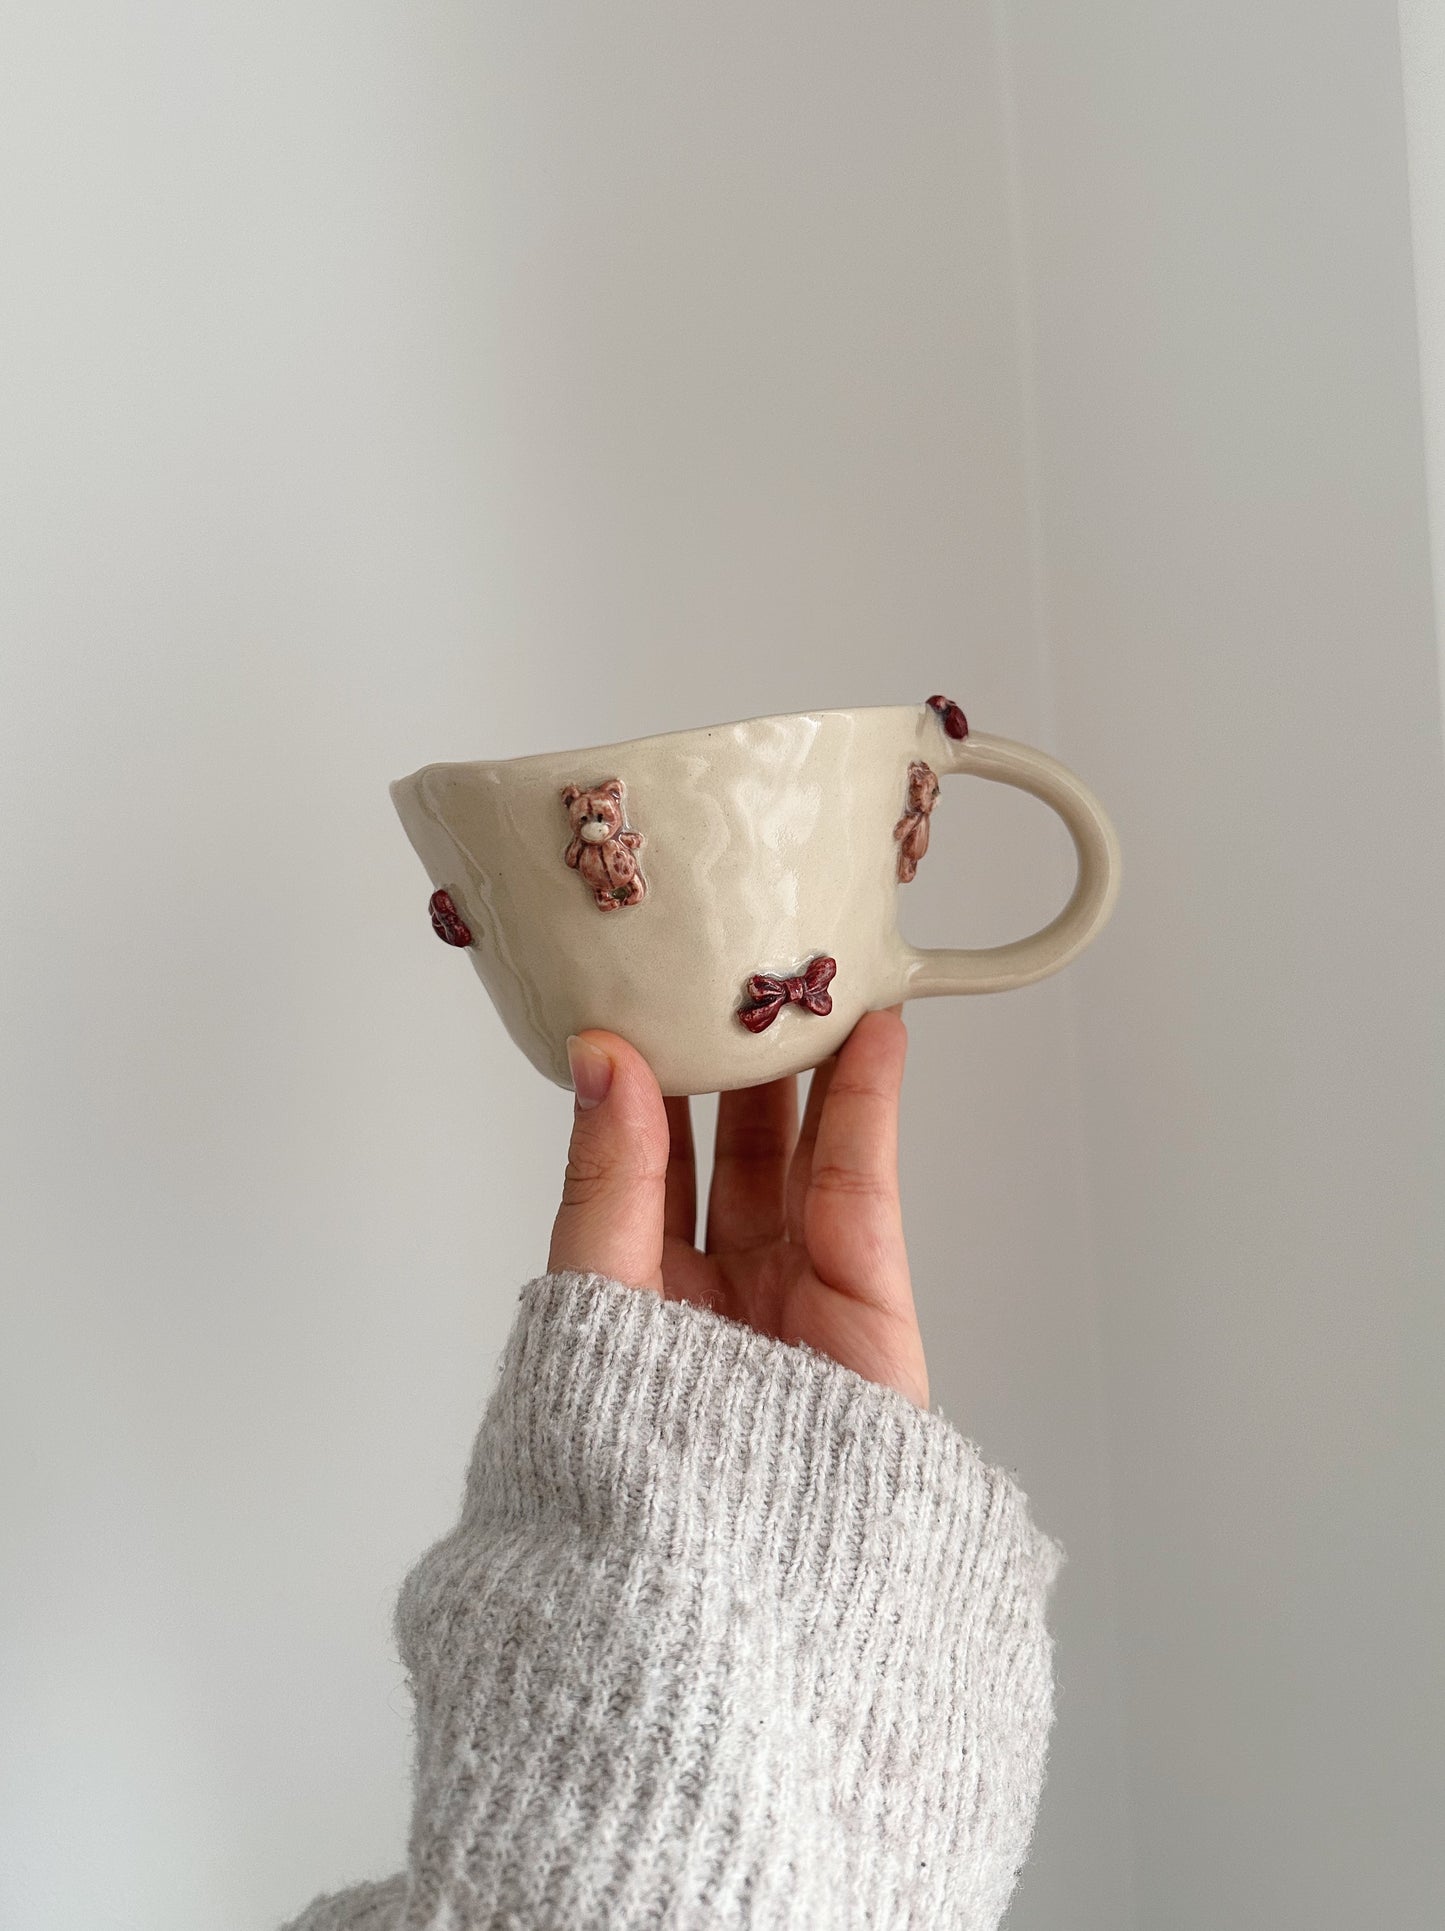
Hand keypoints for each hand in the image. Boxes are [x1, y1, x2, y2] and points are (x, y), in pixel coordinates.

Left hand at [547, 1008, 927, 1406]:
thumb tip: (598, 1055)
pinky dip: (867, 1102)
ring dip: (812, 1067)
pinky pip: (860, 1179)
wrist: (727, 1552)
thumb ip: (606, 1174)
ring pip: (804, 1153)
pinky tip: (873, 1034)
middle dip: (740, 1066)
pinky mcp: (863, 1294)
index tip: (655, 997)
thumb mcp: (598, 1290)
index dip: (654, 1080)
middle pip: (733, 1151)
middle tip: (741, 976)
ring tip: (815, 980)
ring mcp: (793, 1288)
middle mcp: (717, 1286)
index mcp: (638, 1290)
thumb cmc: (632, 1444)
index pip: (645, 1162)